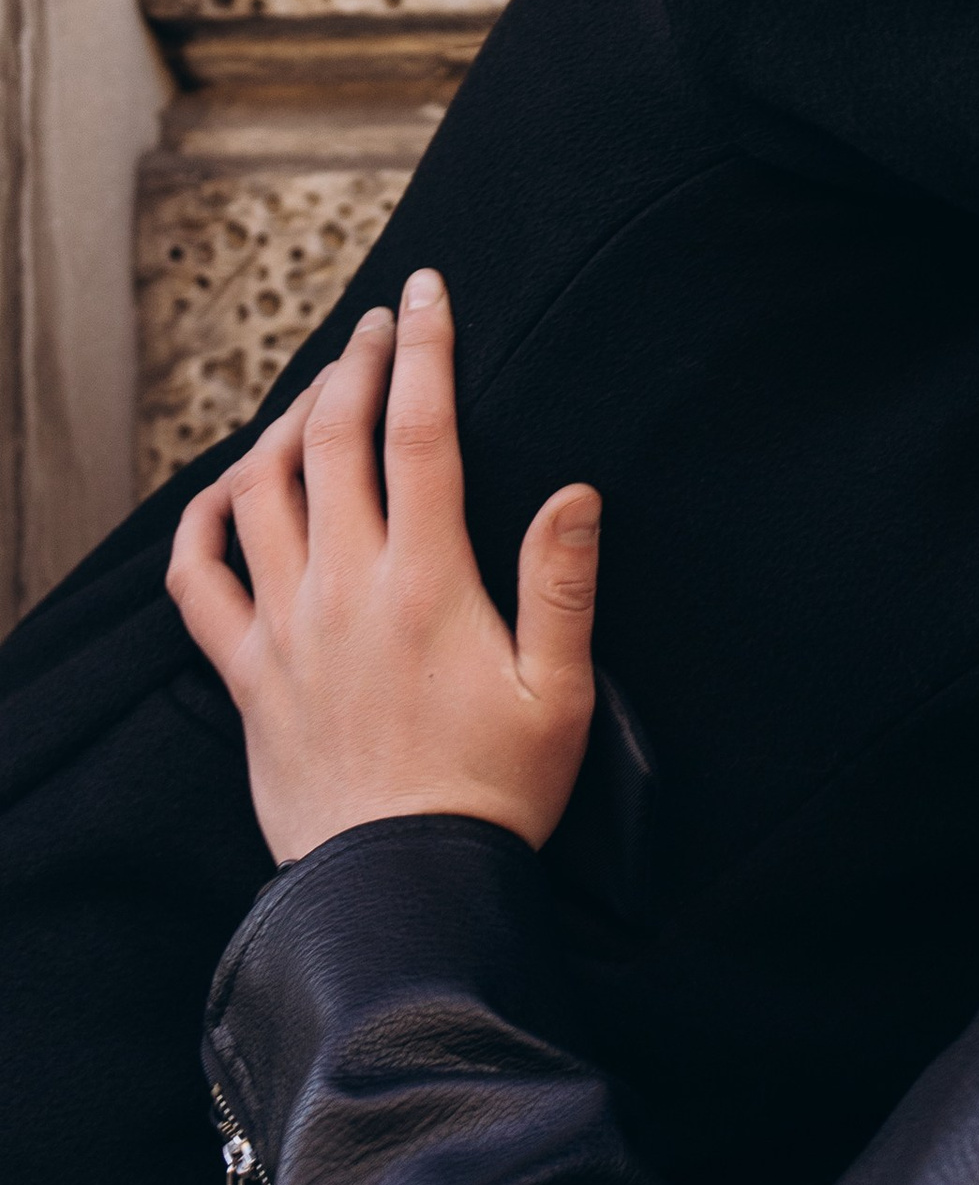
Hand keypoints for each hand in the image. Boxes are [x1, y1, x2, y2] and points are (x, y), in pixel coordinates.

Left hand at [167, 268, 600, 866]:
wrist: (399, 892)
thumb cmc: (494, 794)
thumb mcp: (560, 693)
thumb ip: (564, 586)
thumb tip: (575, 490)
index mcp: (426, 581)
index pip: (419, 431)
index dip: (425, 349)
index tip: (427, 292)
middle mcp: (344, 589)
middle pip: (333, 438)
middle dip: (358, 361)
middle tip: (383, 320)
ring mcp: (284, 629)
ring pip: (263, 489)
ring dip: (289, 421)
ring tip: (324, 387)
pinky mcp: (246, 674)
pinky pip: (197, 579)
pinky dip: (203, 519)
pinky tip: (229, 488)